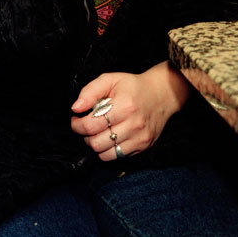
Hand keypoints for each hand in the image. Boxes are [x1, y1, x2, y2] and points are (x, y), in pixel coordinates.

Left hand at [69, 63, 191, 161]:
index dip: (77, 125)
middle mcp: (133, 124)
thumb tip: (75, 108)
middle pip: (96, 143)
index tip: (76, 119)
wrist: (161, 94)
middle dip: (85, 136)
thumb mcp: (110, 79)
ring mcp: (139, 138)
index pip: (91, 125)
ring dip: (95, 145)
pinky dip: (108, 150)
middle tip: (86, 126)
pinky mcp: (143, 146)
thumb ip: (90, 91)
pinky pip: (117, 157)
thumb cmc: (132, 86)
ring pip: (105, 154)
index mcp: (124, 105)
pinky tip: (109, 138)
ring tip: (97, 132)